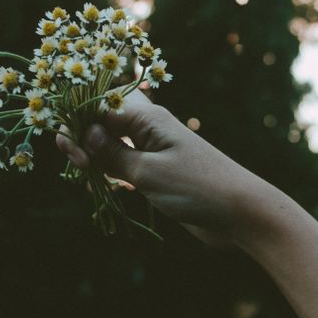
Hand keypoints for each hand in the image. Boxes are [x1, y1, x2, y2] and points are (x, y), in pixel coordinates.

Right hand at [55, 90, 261, 246]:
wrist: (241, 212)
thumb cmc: (197, 188)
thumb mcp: (148, 173)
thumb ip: (112, 154)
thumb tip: (84, 132)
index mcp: (147, 118)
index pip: (98, 106)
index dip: (79, 126)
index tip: (77, 157)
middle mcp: (148, 127)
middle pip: (102, 119)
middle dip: (82, 137)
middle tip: (81, 167)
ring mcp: (153, 148)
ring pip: (110, 141)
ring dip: (94, 155)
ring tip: (87, 177)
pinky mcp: (157, 170)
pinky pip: (123, 161)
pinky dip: (108, 169)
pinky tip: (99, 185)